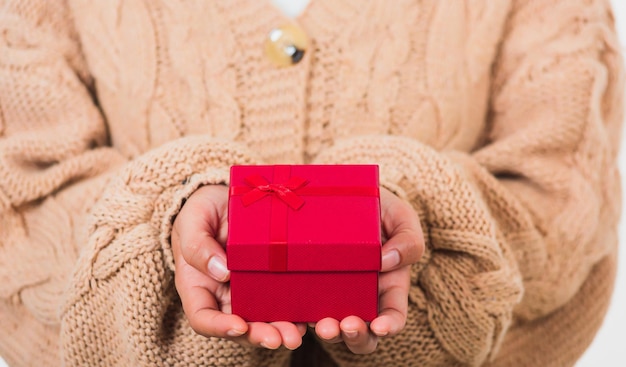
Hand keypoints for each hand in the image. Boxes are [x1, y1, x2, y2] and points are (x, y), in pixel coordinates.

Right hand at [171, 184, 305, 349]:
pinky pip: (281, 300)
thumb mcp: (194, 219)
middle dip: (258, 335)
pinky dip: (294, 310)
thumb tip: (221, 272)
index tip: (239, 325)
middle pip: (238, 326)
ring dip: (279, 329)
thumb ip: (198, 245)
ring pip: (262, 318)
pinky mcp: (271, 280)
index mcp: (198, 286)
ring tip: (296, 334)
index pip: (203, 317)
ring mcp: (248, 290)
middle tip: (278, 339)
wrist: (226, 198)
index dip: (219, 327)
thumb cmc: (203, 210)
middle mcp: (223, 295)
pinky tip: (308, 315)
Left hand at [313, 187, 423, 353]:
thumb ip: (408, 240)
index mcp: (388, 285)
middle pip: (362, 332)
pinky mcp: (305, 287)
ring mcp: (331, 294)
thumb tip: (388, 261)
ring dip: (329, 331)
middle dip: (356, 336)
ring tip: (323, 325)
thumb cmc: (379, 207)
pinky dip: (297, 321)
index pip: (393, 315)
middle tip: (346, 325)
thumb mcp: (401, 217)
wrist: (343, 193)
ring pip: (332, 327)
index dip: (389, 325)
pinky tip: (292, 320)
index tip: (380, 326)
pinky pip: (300, 310)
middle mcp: (360, 297)